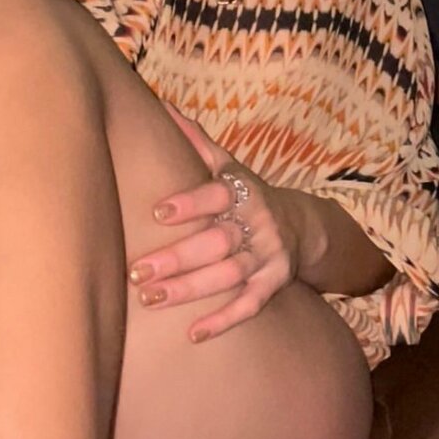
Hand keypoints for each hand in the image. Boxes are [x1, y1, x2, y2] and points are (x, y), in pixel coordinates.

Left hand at [128, 104, 300, 342]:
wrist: (300, 225)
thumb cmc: (245, 193)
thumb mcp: (226, 165)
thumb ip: (195, 141)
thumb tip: (160, 105)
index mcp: (242, 190)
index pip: (217, 195)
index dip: (191, 203)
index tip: (159, 211)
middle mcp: (258, 222)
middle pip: (217, 242)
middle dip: (177, 258)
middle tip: (138, 272)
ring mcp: (269, 255)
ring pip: (229, 276)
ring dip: (190, 290)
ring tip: (150, 300)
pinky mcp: (276, 283)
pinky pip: (251, 305)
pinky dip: (224, 320)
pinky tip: (193, 333)